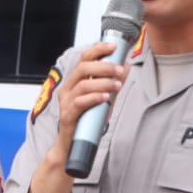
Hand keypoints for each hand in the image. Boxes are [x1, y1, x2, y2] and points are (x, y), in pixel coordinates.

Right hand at [52, 40, 129, 160]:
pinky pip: (80, 102)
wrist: (72, 146)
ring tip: (117, 85)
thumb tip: (125, 66)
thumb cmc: (86, 121)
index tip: (112, 46)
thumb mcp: (104, 99)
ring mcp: (66, 102)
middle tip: (118, 70)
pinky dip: (95, 98)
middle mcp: (68, 89)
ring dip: (102, 83)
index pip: (84, 59)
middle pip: (82, 68)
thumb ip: (113, 83)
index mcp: (74, 82)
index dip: (97, 50)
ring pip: (83, 85)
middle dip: (103, 66)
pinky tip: (106, 97)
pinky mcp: (68, 115)